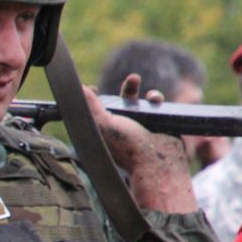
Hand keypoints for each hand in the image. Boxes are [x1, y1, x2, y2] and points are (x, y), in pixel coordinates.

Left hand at [85, 75, 195, 212]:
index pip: (99, 110)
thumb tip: (80, 88)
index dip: (96, 98)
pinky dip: (159, 102)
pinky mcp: (161, 126)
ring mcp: (145, 127)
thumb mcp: (104, 124)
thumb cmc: (127, 146)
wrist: (158, 162)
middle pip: (125, 102)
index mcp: (107, 129)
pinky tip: (158, 102)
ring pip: (145, 104)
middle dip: (130, 88)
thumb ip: (91, 106)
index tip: (95, 88)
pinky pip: (159, 109)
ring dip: (150, 95)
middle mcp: (125, 127)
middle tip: (134, 79)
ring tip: (152, 97)